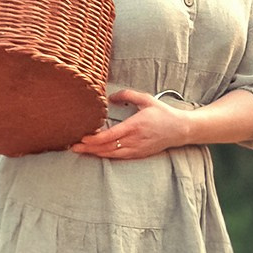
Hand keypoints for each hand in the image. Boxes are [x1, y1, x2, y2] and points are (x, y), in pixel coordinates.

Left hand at [71, 88, 187, 160]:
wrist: (180, 130)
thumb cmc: (163, 113)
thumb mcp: (146, 99)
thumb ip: (127, 95)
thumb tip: (110, 97)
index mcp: (135, 125)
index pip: (110, 136)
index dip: (94, 139)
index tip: (82, 138)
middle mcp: (135, 140)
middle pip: (107, 147)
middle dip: (89, 148)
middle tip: (73, 146)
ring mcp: (137, 149)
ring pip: (112, 154)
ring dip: (95, 153)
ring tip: (80, 151)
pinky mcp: (139, 154)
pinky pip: (119, 157)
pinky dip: (106, 156)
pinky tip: (96, 153)